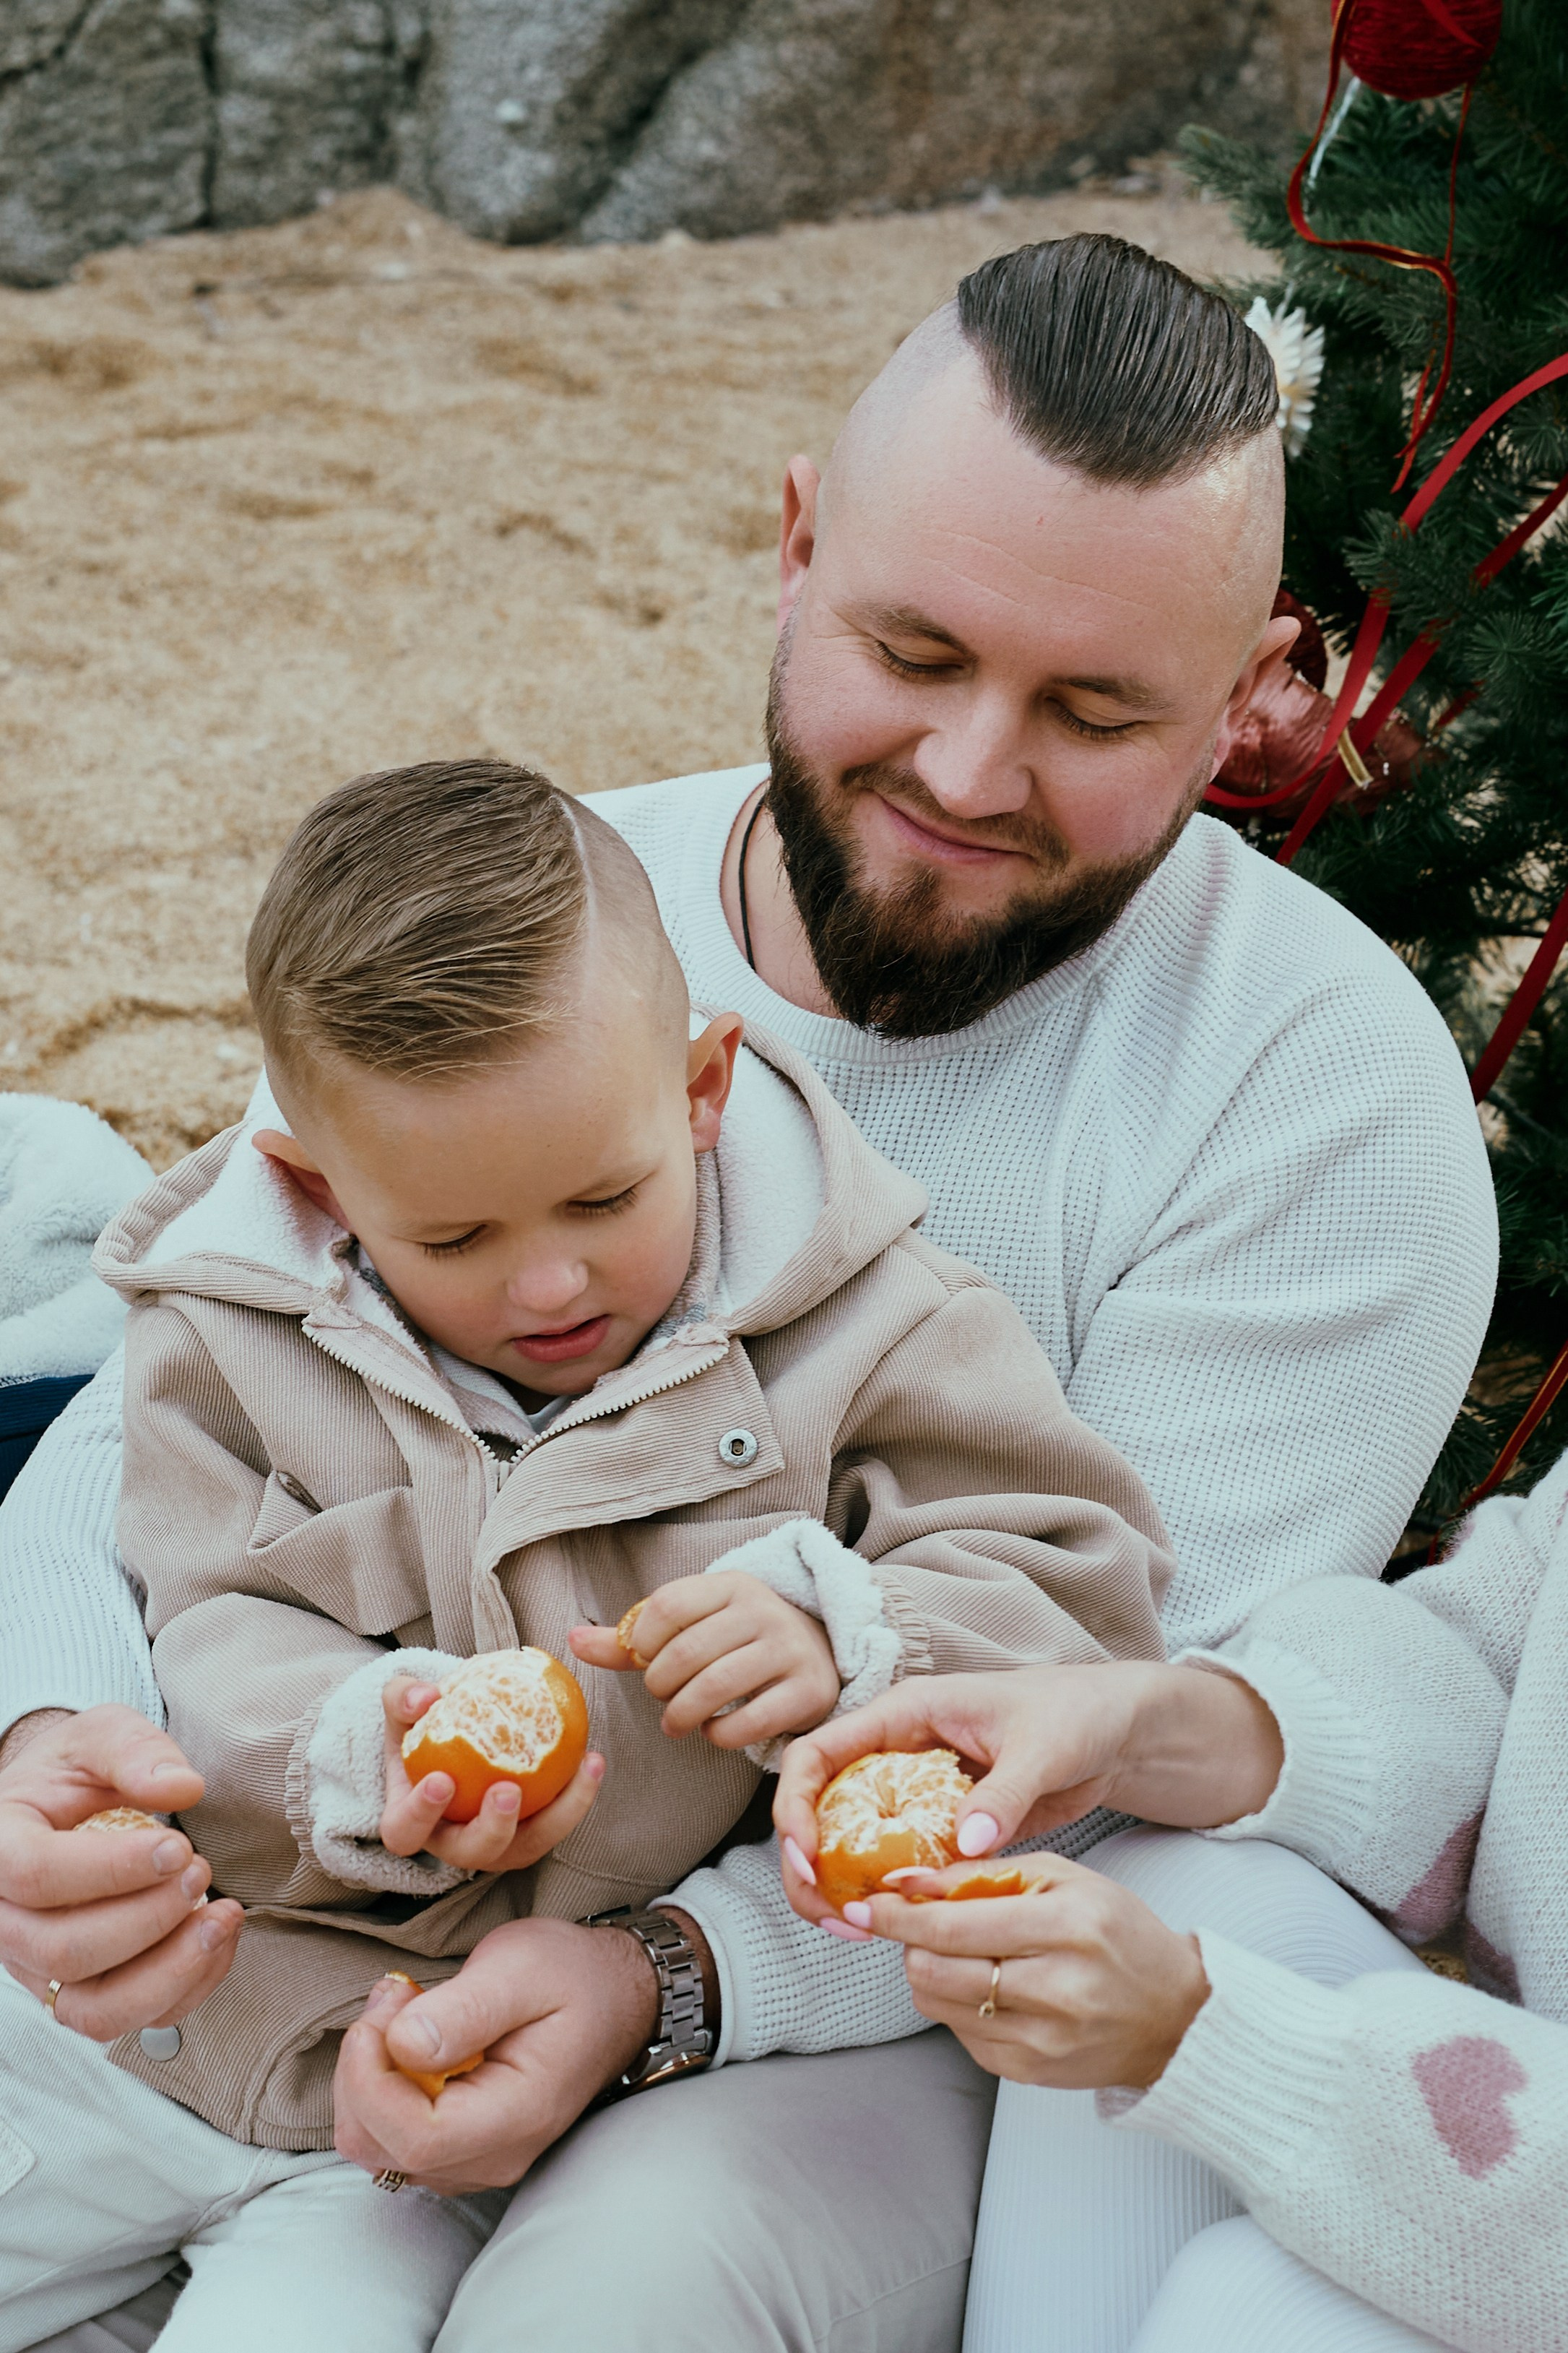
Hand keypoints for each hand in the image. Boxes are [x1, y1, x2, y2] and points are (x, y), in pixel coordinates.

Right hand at [0, 1705, 242, 2037]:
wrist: (59, 1812)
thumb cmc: (73, 1775)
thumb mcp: (98, 1737)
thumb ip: (135, 1751)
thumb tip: (183, 1786)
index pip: (37, 1874)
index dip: (112, 1869)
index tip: (178, 1846)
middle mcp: (7, 1921)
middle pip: (66, 1951)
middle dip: (150, 1918)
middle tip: (199, 1870)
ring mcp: (38, 1967)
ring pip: (93, 2009)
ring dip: (171, 1971)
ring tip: (222, 1918)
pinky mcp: (77, 1993)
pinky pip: (125, 2022)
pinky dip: (183, 1992)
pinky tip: (217, 1940)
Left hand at [332, 1916, 664, 2192]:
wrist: (611, 1998)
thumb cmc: (572, 1976)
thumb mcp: (523, 1968)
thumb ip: (466, 2008)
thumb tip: (403, 2045)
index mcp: (517, 2117)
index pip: (414, 2138)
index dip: (371, 2079)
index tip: (384, 2007)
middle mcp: (493, 2158)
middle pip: (380, 2146)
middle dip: (362, 2068)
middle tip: (397, 1997)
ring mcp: (472, 2160)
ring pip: (374, 2145)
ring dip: (366, 2076)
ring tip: (406, 2011)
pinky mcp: (456, 2150)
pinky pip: (386, 2137)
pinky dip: (378, 2087)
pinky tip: (409, 2040)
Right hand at [379, 1679, 604, 1872]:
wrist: (454, 1735)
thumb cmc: (421, 1725)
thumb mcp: (402, 1707)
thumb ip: (403, 1699)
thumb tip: (425, 1698)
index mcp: (410, 1821)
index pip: (406, 1830)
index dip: (421, 1814)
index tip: (442, 1780)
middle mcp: (452, 1841)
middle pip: (473, 1852)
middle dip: (493, 1828)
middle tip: (509, 1790)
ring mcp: (495, 1844)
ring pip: (526, 1846)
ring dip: (557, 1815)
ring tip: (579, 1770)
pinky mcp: (529, 1833)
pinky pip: (554, 1823)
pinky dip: (575, 1796)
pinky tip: (592, 1759)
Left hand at [570, 1573, 839, 1748]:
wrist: (818, 1655)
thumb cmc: (737, 1642)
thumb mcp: (693, 1627)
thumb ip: (633, 1639)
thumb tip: (571, 1639)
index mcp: (731, 1585)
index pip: (668, 1604)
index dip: (643, 1641)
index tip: (645, 1660)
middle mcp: (764, 1611)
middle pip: (687, 1651)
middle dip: (660, 1686)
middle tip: (661, 1699)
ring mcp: (790, 1650)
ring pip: (715, 1686)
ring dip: (682, 1714)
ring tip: (676, 1723)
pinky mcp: (807, 1691)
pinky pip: (748, 1722)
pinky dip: (719, 1735)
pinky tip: (714, 1730)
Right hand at [772, 1662, 1282, 1925]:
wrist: (1118, 1733)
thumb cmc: (1078, 1713)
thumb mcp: (1043, 1746)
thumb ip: (1004, 1792)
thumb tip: (966, 1842)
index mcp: (907, 1714)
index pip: (820, 1752)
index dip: (796, 1803)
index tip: (806, 1855)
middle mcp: (900, 1752)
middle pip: (822, 1806)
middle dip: (809, 1861)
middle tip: (827, 1912)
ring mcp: (918, 1793)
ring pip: (851, 1840)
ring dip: (840, 1885)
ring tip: (850, 1929)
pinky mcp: (943, 1827)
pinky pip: (897, 1862)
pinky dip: (885, 1895)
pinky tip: (892, 1926)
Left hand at [865, 1850, 1209, 2089]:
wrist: (1175, 2017)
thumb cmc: (1119, 1936)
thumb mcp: (1065, 1878)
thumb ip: (986, 1873)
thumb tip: (910, 1880)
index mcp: (1068, 1927)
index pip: (955, 1924)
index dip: (900, 1914)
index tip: (870, 1902)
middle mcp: (1056, 1989)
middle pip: (935, 1970)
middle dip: (908, 1942)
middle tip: (913, 1921)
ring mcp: (1043, 2040)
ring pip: (938, 2005)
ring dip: (928, 1972)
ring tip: (955, 1951)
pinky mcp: (1030, 2073)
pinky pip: (960, 2035)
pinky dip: (957, 2005)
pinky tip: (987, 1985)